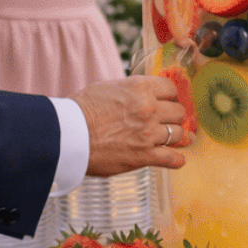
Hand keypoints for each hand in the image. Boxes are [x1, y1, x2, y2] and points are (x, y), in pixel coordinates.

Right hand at [74, 77, 188, 177]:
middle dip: (174, 117)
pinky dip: (176, 160)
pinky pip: (172, 159)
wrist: (68, 135)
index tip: (168, 102)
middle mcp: (149, 108)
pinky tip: (176, 159)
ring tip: (176, 140)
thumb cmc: (82, 110)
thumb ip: (132, 90)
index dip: (170, 97)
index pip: (171, 89)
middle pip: (179, 111)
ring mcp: (149, 133)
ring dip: (177, 137)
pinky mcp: (144, 155)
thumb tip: (145, 93)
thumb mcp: (109, 87)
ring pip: (179, 134)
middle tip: (168, 122)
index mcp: (140, 88)